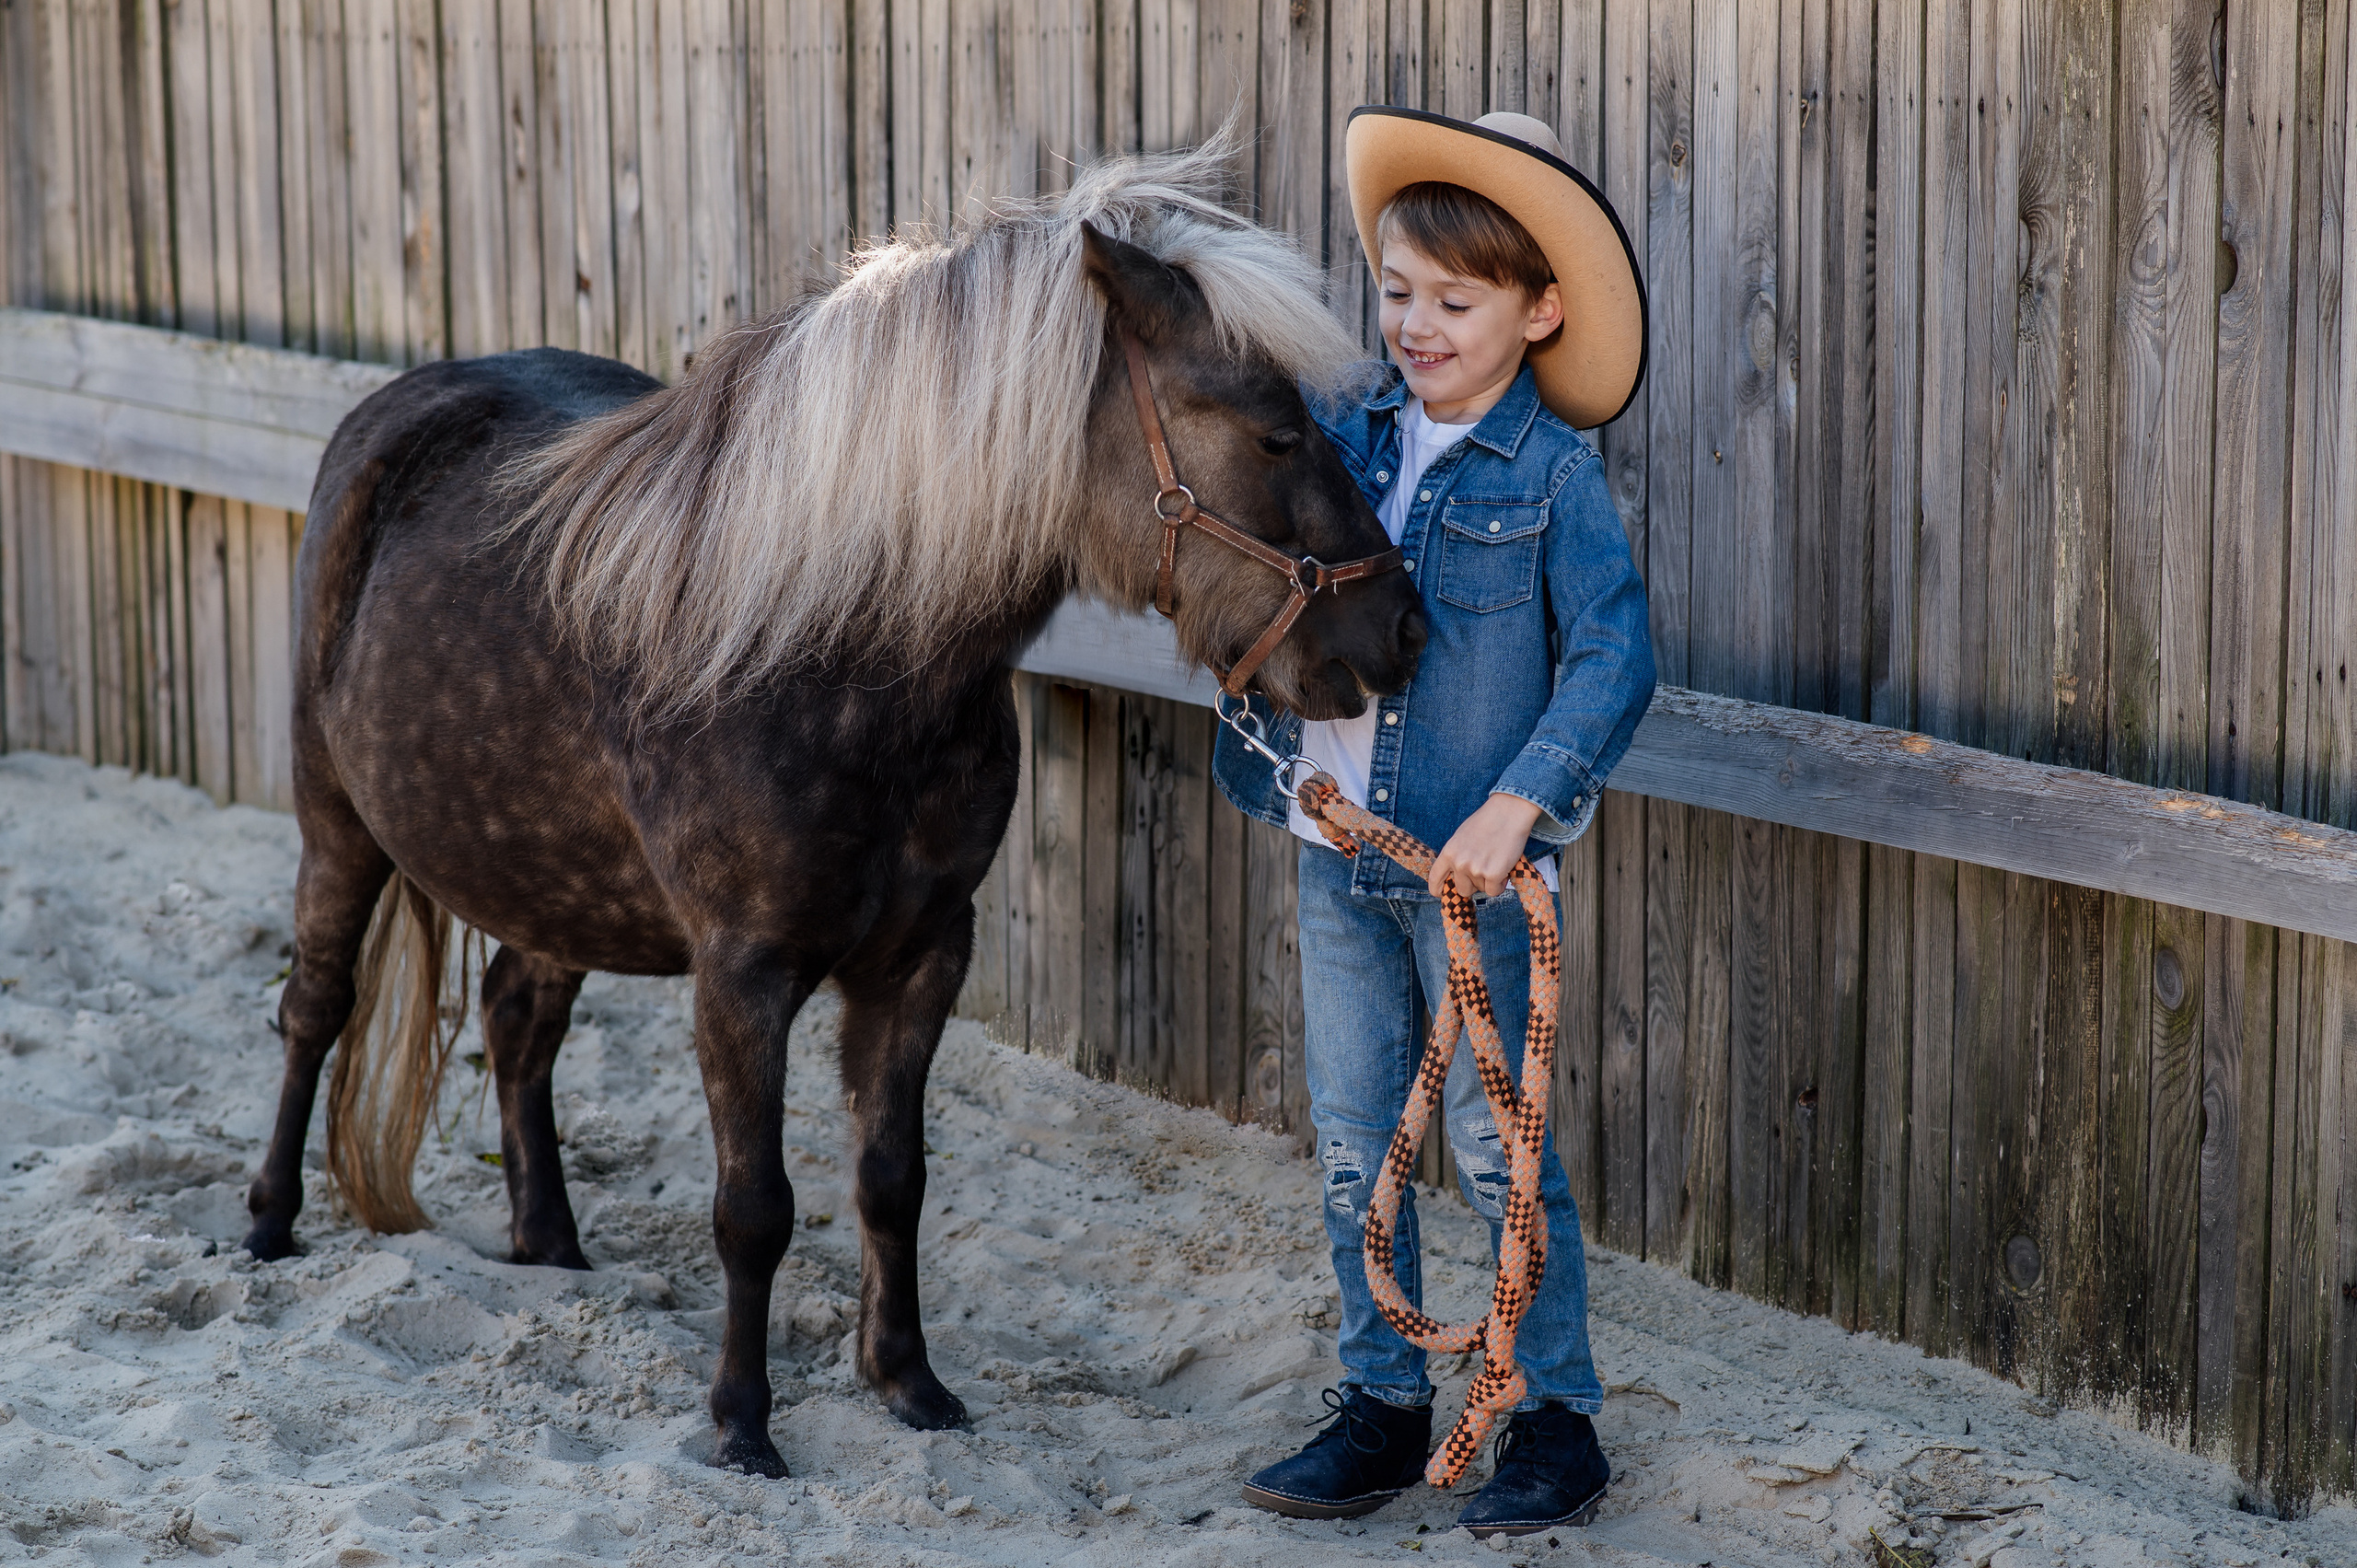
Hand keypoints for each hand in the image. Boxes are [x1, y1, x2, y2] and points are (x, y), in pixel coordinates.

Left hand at [1428, 793, 1543, 899]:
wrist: (1509, 812)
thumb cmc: (1487, 821)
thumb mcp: (1462, 837)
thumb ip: (1456, 855)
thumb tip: (1456, 875)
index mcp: (1448, 852)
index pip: (1435, 878)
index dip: (1439, 889)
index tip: (1442, 894)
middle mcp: (1459, 863)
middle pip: (1462, 890)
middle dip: (1473, 884)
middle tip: (1484, 870)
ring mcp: (1476, 870)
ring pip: (1481, 890)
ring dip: (1489, 881)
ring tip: (1496, 860)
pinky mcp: (1493, 874)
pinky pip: (1494, 891)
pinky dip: (1500, 884)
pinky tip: (1504, 868)